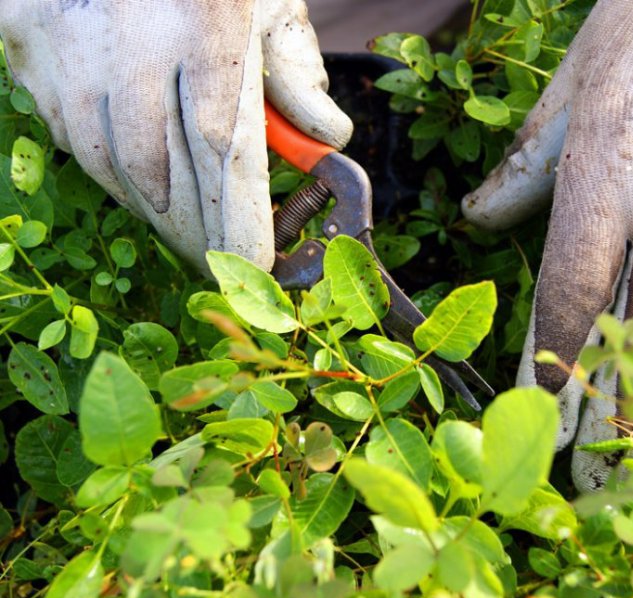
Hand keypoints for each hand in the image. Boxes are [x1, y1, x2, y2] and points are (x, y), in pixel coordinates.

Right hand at [0, 0, 351, 272]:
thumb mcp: (269, 2)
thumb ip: (296, 72)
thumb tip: (327, 141)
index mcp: (206, 24)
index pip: (221, 143)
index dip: (235, 213)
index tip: (253, 258)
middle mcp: (128, 38)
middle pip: (156, 167)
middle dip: (191, 228)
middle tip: (215, 262)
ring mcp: (68, 41)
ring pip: (102, 157)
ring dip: (145, 205)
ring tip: (180, 233)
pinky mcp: (26, 40)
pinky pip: (63, 127)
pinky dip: (103, 166)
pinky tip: (137, 184)